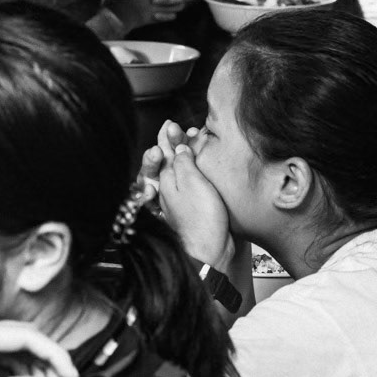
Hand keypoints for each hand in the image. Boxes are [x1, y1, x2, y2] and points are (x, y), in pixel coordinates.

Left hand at [141, 120, 232, 270]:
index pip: (162, 152)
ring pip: (180, 170)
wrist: (213, 251)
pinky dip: (197, 170)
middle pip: (168, 160)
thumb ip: (182, 161)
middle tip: (179, 129)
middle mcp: (169, 190)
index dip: (168, 137)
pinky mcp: (196, 208)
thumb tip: (178, 146)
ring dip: (185, 154)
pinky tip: (203, 165)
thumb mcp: (190, 182)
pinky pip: (193, 183)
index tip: (173, 125)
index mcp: (164, 180)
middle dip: (173, 143)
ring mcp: (182, 200)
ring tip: (193, 140)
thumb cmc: (201, 219)